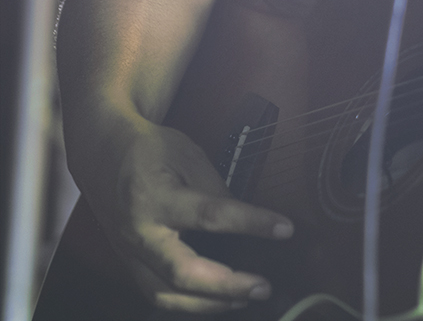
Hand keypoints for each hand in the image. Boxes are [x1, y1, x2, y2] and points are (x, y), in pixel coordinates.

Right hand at [92, 118, 292, 312]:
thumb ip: (215, 190)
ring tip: (246, 299)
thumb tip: (244, 220)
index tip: (284, 229)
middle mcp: (140, 233)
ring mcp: (129, 256)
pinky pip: (157, 295)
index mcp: (157, 196)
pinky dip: (188, 305)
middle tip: (262, 287)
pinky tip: (216, 301)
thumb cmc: (151, 150)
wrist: (103, 157)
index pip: (211, 215)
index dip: (251, 223)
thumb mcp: (188, 155)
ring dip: (208, 305)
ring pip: (165, 297)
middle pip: (182, 273)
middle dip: (226, 286)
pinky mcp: (129, 266)